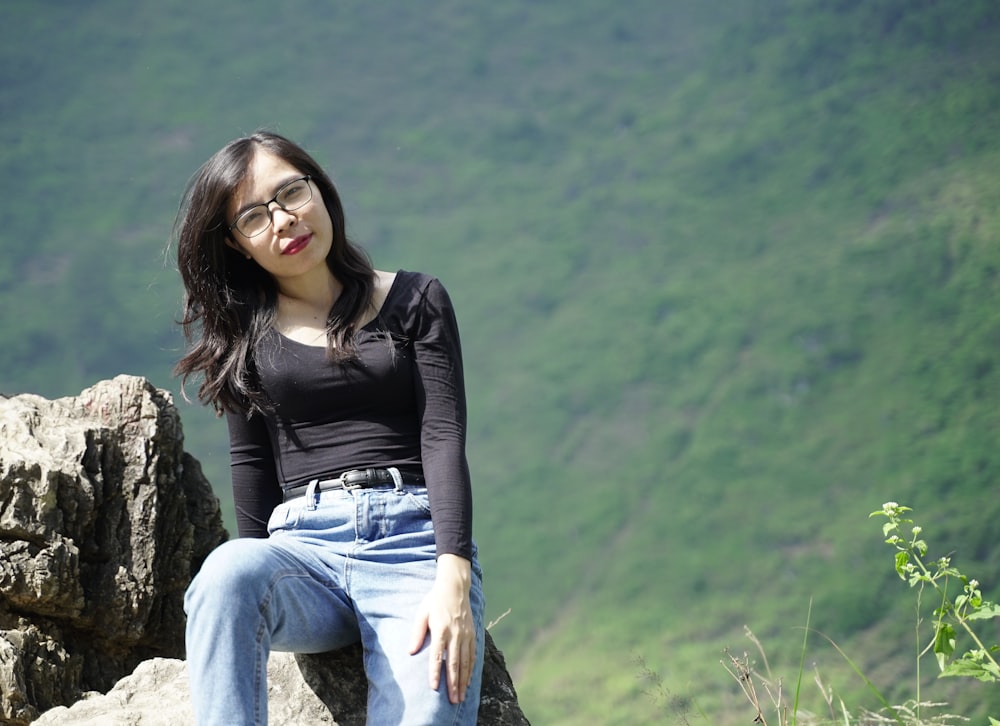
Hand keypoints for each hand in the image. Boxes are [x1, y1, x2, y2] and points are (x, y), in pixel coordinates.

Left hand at [408, 554, 475, 703]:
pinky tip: (468, 680)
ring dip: (463, 680)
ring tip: (461, 696)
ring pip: (466, 662)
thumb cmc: (435, 600)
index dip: (436, 672)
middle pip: (455, 663)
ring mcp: (466, 634)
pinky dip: (471, 669)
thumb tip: (411, 651)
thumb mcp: (422, 613)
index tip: (434, 687)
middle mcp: (455, 634)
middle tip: (454, 700)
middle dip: (454, 683)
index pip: (438, 655)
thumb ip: (417, 633)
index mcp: (441, 629)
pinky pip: (473, 655)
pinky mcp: (472, 633)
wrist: (455, 587)